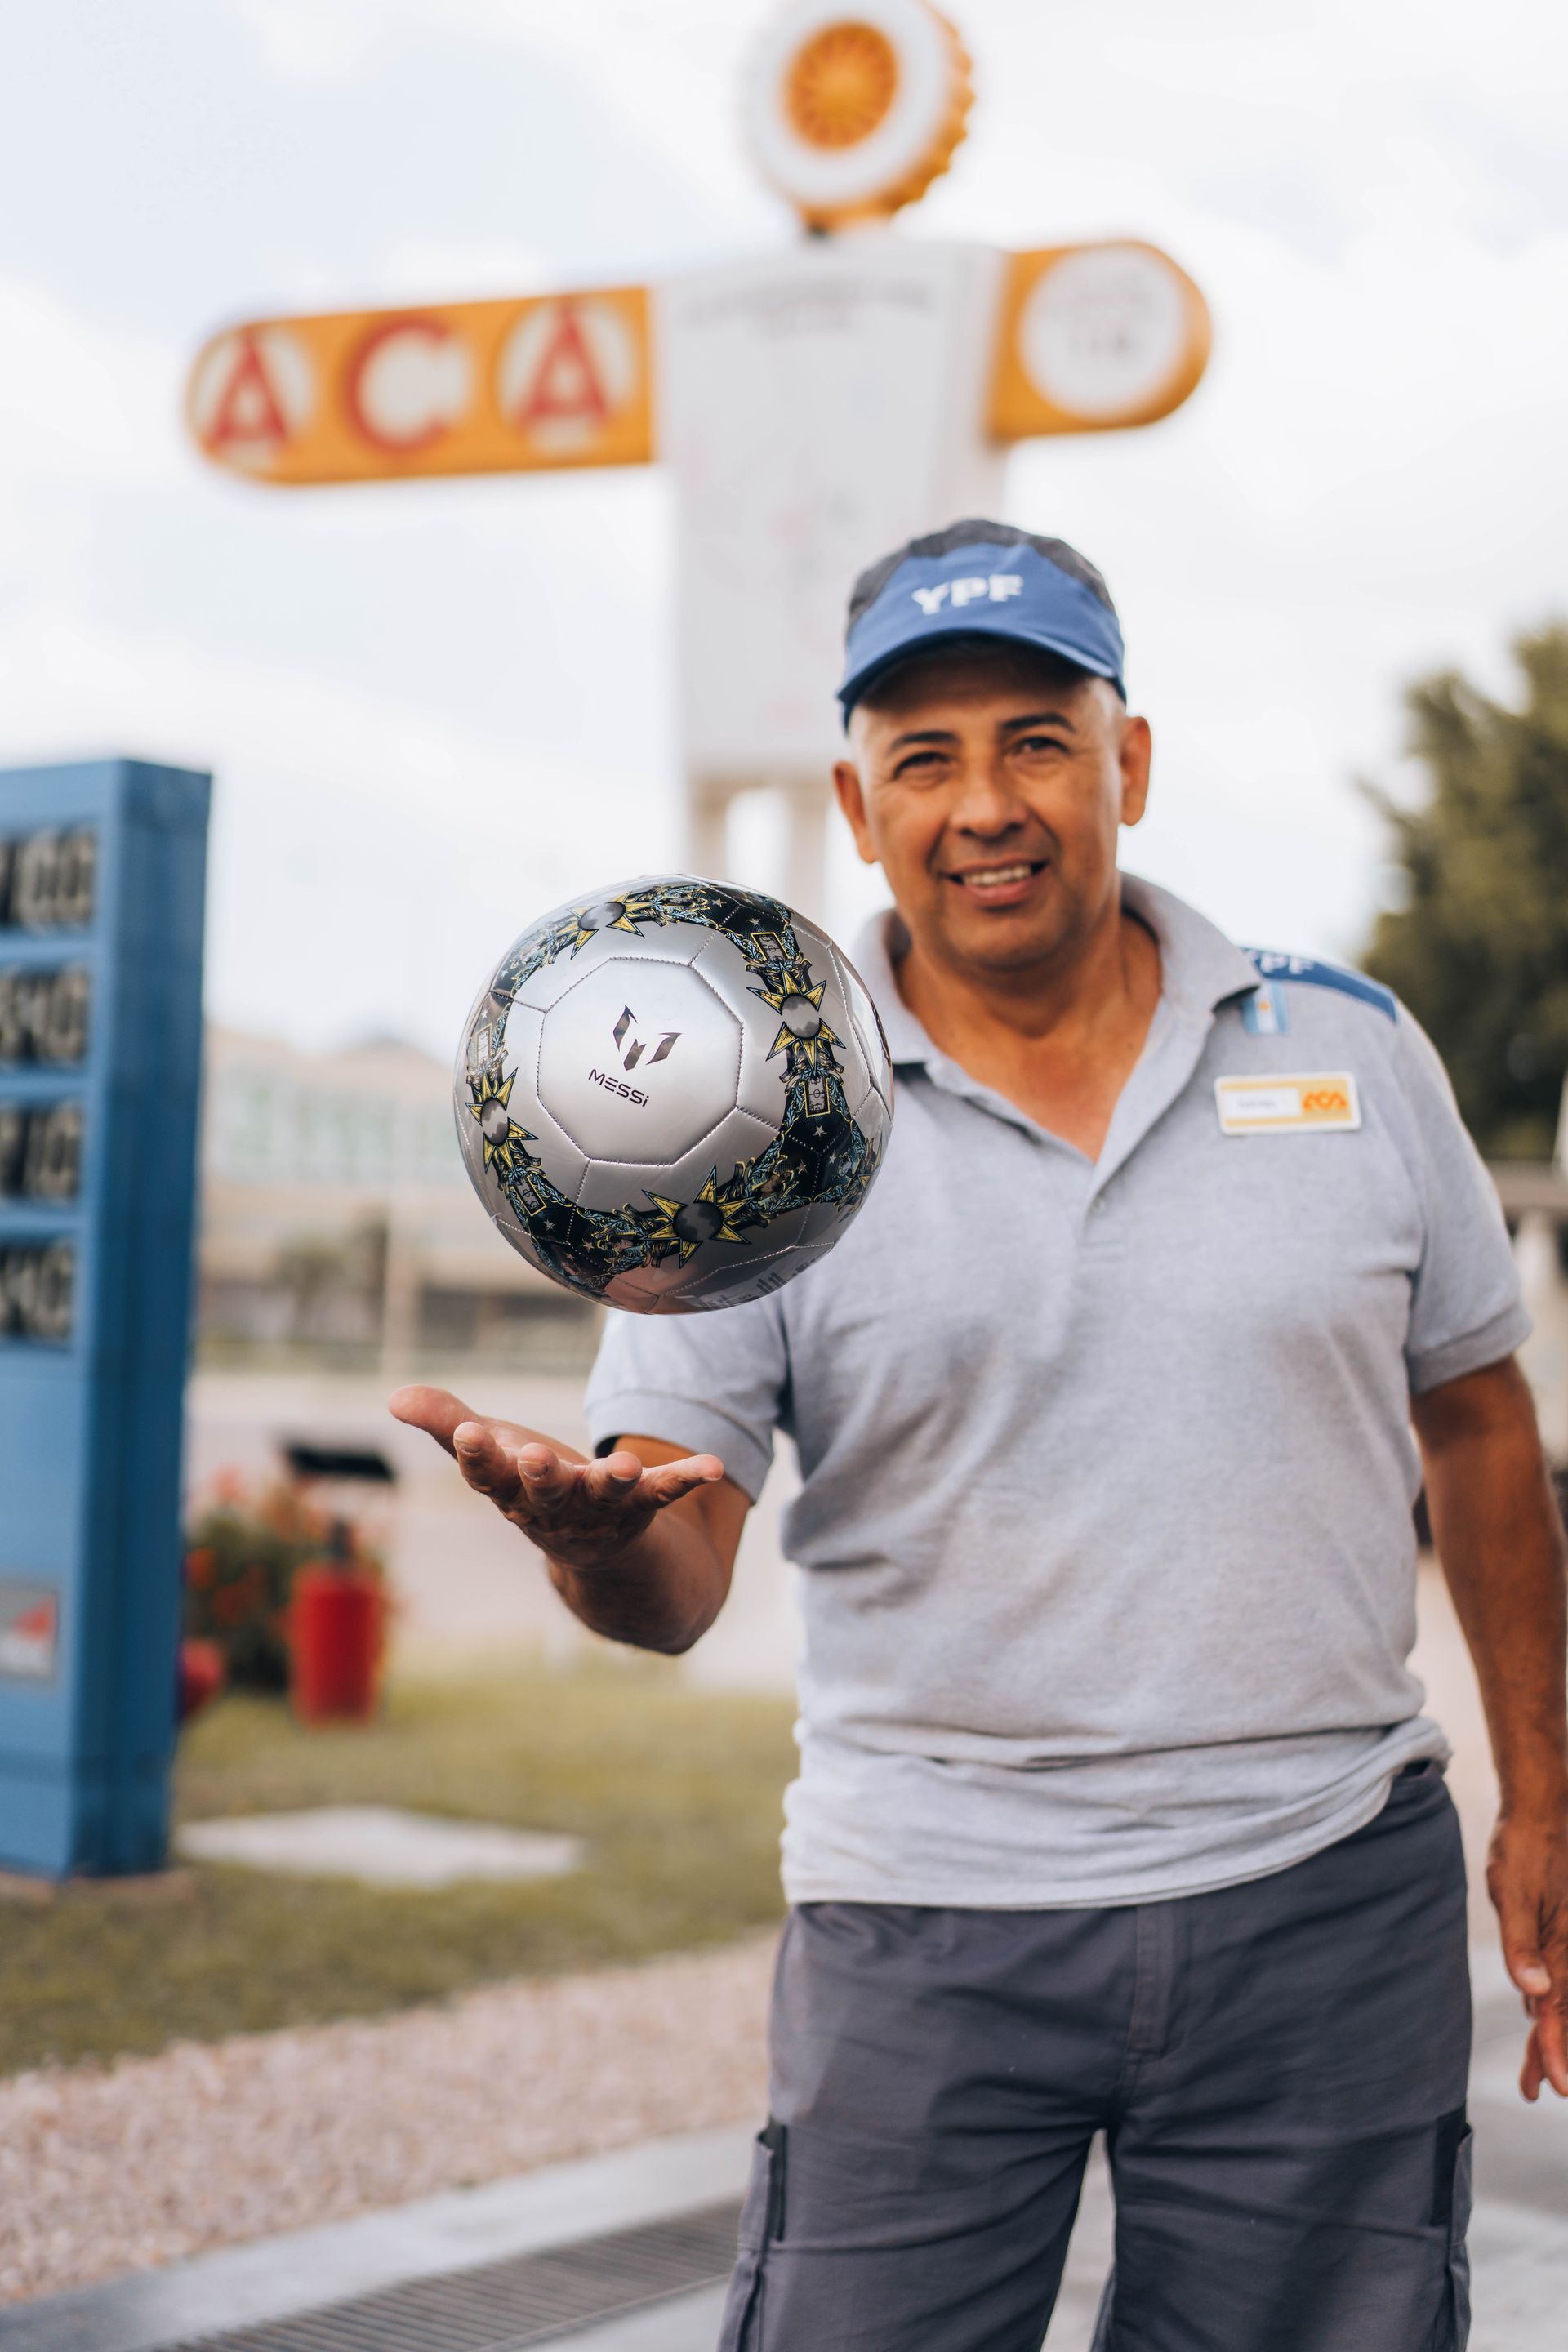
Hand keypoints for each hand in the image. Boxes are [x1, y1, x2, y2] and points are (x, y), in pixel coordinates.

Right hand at [389, 1384, 722, 1571]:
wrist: (594, 1549)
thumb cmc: (530, 1486)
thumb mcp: (490, 1451)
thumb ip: (447, 1423)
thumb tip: (394, 1396)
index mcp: (510, 1491)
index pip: (487, 1476)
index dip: (476, 1456)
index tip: (467, 1433)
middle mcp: (554, 1507)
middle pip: (544, 1493)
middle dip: (540, 1477)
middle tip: (533, 1456)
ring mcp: (601, 1510)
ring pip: (605, 1497)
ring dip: (614, 1482)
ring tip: (626, 1465)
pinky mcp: (643, 1506)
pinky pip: (668, 1493)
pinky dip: (689, 1480)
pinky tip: (714, 1466)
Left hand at [1487, 1807, 1567, 2099]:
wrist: (1543, 1809)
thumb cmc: (1526, 1848)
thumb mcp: (1513, 1892)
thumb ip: (1521, 1945)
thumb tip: (1534, 1994)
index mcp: (1567, 1945)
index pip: (1564, 2009)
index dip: (1558, 2048)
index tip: (1557, 2083)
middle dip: (1555, 2053)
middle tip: (1536, 2089)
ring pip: (1566, 2002)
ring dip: (1552, 2036)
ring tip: (1533, 2077)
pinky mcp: (1563, 1936)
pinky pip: (1561, 1981)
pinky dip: (1550, 2008)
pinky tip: (1538, 2021)